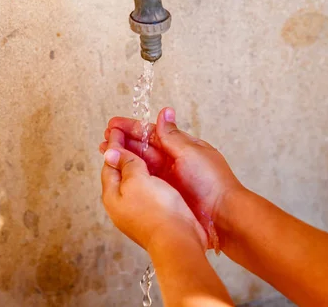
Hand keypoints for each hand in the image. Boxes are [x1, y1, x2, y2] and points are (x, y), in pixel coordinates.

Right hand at [100, 108, 243, 247]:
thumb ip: (172, 135)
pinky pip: (143, 180)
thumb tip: (165, 111)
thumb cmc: (212, 182)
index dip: (132, 128)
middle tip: (105, 137)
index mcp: (180, 147)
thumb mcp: (190, 153)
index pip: (151, 133)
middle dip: (123, 141)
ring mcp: (167, 179)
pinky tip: (117, 171)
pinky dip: (129, 174)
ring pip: (140, 163)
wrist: (222, 216)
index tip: (114, 124)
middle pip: (142, 147)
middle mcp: (171, 161)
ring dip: (122, 156)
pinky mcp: (163, 194)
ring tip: (105, 151)